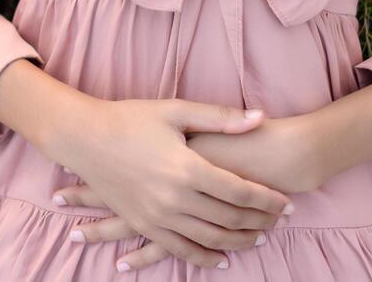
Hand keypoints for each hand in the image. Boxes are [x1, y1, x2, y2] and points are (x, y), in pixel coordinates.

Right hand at [44, 98, 292, 271]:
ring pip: (209, 239)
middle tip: (281, 221)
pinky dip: (204, 258)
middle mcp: (174, 197)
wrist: (84, 137)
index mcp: (186, 167)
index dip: (268, 199)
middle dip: (261, 222)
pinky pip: (180, 249)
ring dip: (239, 242)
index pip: (240, 192)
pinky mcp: (143, 224)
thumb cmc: (130, 118)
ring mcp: (157, 215)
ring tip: (260, 239)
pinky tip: (222, 259)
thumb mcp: (176, 111)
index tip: (287, 202)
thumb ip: (220, 118)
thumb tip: (260, 118)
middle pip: (230, 219)